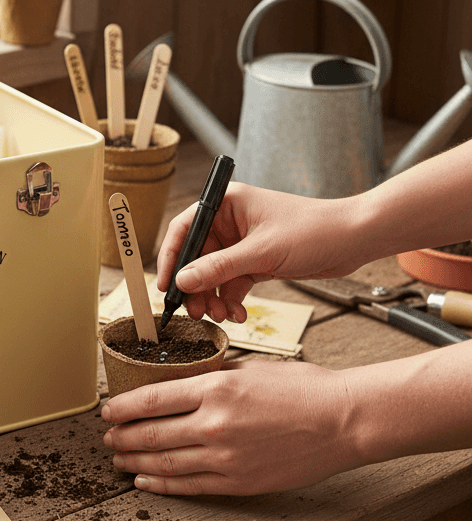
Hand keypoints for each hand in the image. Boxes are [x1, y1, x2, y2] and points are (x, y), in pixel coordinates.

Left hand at [100, 360, 358, 494]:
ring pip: (164, 463)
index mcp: (216, 388)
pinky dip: (162, 485)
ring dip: (134, 462)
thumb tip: (178, 382)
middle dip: (122, 436)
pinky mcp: (240, 482)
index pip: (152, 399)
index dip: (123, 407)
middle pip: (151, 434)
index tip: (107, 410)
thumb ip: (211, 376)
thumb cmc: (302, 389)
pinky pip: (190, 486)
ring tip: (118, 459)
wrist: (344, 421)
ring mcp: (226, 457)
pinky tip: (146, 481)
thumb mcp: (250, 368)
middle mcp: (215, 424)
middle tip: (106, 437)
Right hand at [156, 183, 362, 324]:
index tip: (165, 285)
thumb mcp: (261, 253)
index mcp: (227, 204)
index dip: (171, 257)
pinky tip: (238, 314)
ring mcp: (243, 243)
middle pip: (196, 256)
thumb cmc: (314, 230)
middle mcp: (230, 222)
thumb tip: (182, 281)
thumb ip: (219, 268)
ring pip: (213, 274)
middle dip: (195, 286)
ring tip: (219, 316)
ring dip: (213, 297)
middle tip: (193, 310)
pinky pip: (232, 283)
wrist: (355, 239)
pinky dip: (231, 300)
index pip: (185, 228)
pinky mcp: (256, 261)